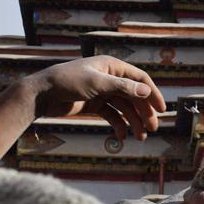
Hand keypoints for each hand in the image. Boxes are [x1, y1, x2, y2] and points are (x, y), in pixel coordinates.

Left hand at [25, 55, 166, 139]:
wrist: (41, 94)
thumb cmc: (68, 82)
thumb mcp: (97, 83)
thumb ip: (123, 87)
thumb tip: (146, 91)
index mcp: (113, 66)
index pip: (140, 79)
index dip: (153, 94)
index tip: (162, 110)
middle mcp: (110, 78)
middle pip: (134, 96)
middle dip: (144, 112)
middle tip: (152, 129)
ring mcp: (102, 92)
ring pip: (124, 107)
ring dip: (133, 121)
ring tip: (140, 137)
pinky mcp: (93, 104)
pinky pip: (112, 115)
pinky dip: (118, 125)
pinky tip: (121, 136)